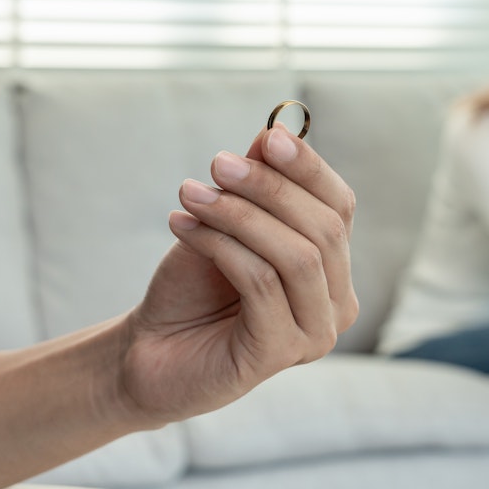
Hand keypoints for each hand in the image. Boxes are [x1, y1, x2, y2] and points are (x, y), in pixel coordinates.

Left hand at [120, 125, 357, 422]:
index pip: (339, 208)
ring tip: (189, 194)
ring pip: (296, 256)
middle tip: (218, 164)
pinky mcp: (278, 354)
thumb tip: (275, 134)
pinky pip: (261, 283)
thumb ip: (254, 186)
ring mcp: (313, 336)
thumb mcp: (224, 226)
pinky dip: (220, 245)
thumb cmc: (192, 289)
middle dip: (270, 188)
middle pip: (324, 230)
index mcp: (332, 270)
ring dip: (239, 215)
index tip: (269, 136)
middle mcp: (335, 306)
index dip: (309, 168)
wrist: (149, 350)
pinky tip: (181, 226)